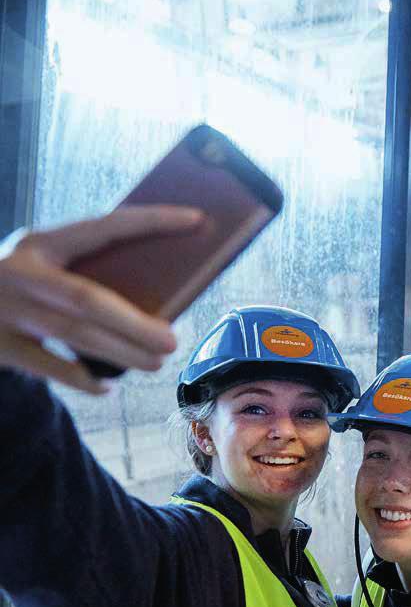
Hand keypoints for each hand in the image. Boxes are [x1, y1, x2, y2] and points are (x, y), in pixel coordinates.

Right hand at [0, 206, 202, 393]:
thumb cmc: (16, 286)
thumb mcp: (40, 265)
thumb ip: (82, 272)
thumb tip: (152, 301)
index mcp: (40, 242)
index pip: (105, 226)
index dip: (151, 222)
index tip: (196, 220)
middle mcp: (21, 273)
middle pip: (87, 299)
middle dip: (134, 323)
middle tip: (171, 341)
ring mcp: (8, 312)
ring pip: (73, 334)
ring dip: (121, 352)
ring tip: (156, 363)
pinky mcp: (2, 347)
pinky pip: (51, 369)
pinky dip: (84, 380)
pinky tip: (108, 386)